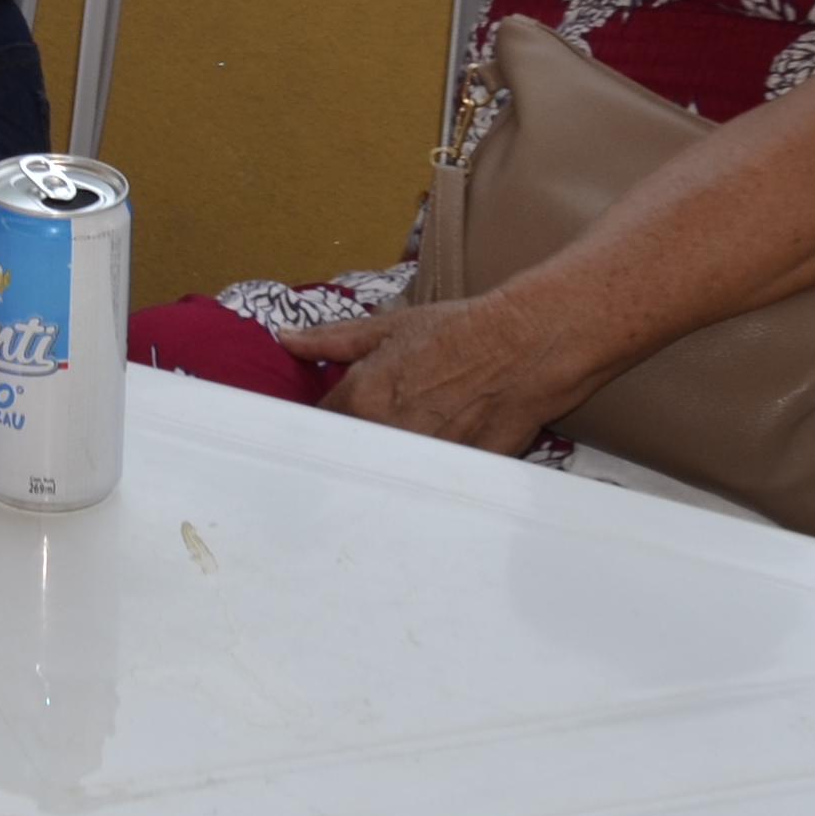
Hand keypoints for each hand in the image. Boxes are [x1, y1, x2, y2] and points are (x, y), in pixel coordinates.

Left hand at [278, 291, 577, 455]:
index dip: (322, 430)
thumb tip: (287, 339)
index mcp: (362, 397)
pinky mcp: (458, 475)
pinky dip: (427, 482)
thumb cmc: (461, 331)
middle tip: (374, 439)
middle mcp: (387, 432)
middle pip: (351, 458)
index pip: (319, 429)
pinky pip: (430, 488)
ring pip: (388, 477)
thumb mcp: (389, 327)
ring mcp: (423, 458)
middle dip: (355, 451)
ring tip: (409, 451)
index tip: (328, 430)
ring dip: (389, 470)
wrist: (527, 343)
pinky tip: (433, 470)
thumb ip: (330, 339)